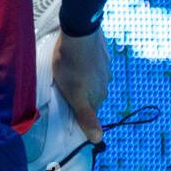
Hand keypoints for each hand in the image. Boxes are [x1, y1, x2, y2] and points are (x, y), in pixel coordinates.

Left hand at [53, 26, 110, 143]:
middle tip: (64, 87)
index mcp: (98, 96)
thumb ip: (85, 116)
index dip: (77, 110)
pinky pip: (94, 65)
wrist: (80, 31)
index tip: (66, 104)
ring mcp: (105, 67)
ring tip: (69, 71)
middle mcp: (106, 84)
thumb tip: (98, 139)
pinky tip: (77, 59)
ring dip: (83, 79)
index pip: (89, 112)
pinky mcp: (102, 54)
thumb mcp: (73, 94)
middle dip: (80, 95)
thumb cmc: (71, 65)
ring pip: (93, 80)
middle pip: (91, 96)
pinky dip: (86, 65)